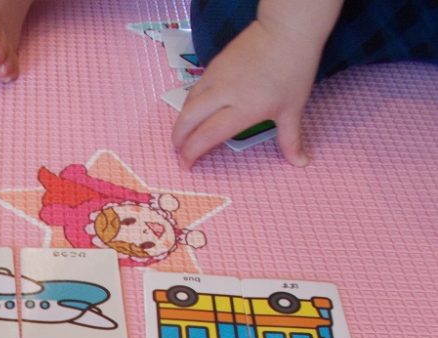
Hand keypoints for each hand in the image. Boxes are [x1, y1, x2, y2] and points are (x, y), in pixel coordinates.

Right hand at [172, 15, 324, 166]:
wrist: (286, 28)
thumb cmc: (293, 70)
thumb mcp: (293, 108)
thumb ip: (291, 139)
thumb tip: (301, 162)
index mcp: (242, 109)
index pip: (206, 136)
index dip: (191, 153)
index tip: (187, 165)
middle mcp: (223, 94)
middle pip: (188, 120)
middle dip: (178, 140)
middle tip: (179, 152)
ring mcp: (216, 77)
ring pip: (187, 104)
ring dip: (181, 123)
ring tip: (183, 135)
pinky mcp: (214, 64)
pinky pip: (195, 89)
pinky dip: (189, 105)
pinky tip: (194, 112)